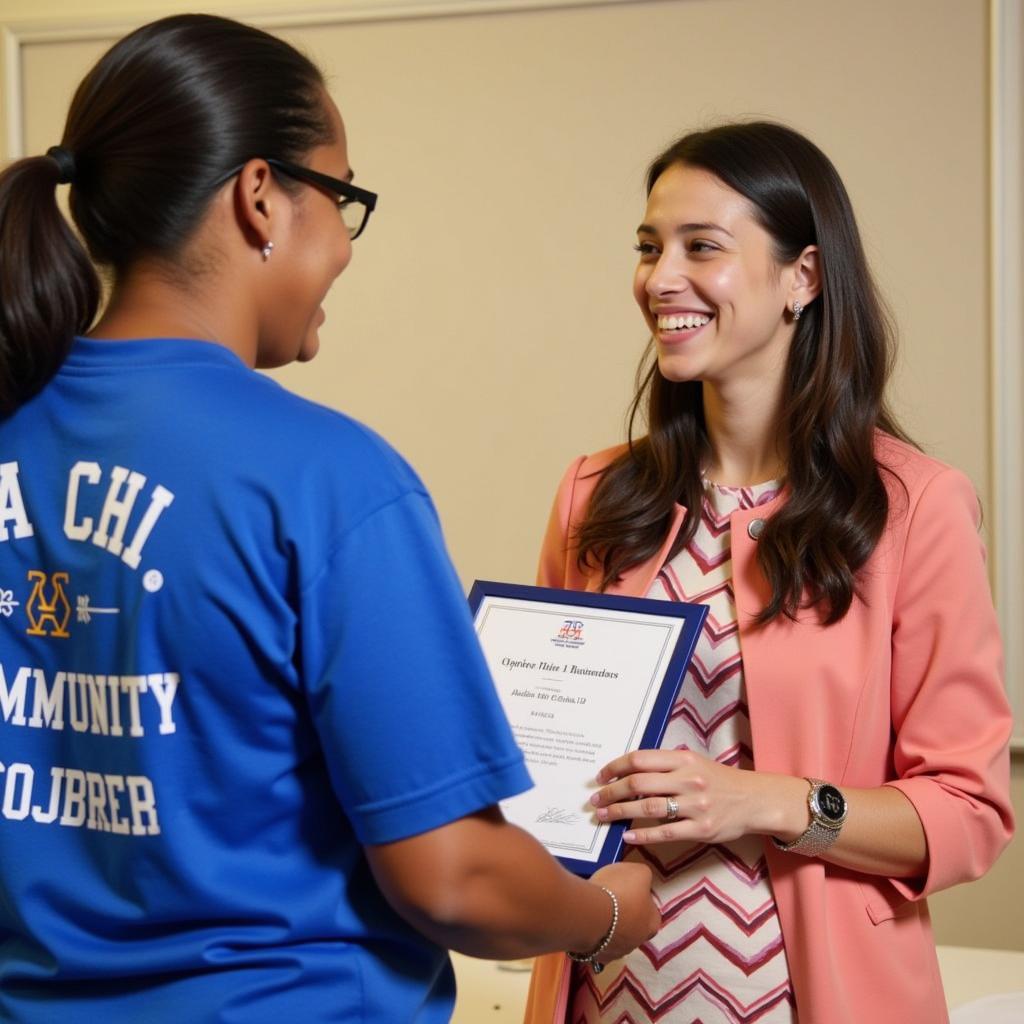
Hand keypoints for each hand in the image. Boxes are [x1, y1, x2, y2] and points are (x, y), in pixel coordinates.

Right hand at [587, 861, 659, 962]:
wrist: (591, 915)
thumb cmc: (621, 892)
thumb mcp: (639, 872)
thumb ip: (644, 877)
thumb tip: (642, 880)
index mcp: (652, 924)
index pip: (650, 910)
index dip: (640, 898)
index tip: (628, 889)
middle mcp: (637, 942)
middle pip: (633, 925)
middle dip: (623, 913)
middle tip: (611, 897)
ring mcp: (615, 952)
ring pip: (613, 935)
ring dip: (607, 924)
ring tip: (595, 907)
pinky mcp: (595, 956)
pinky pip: (595, 941)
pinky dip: (591, 931)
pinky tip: (585, 918)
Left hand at [589, 748, 803, 846]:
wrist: (754, 800)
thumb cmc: (718, 780)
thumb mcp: (694, 762)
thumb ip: (665, 764)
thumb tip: (628, 770)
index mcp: (683, 759)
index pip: (640, 759)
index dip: (615, 767)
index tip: (600, 776)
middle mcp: (688, 780)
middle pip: (639, 783)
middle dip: (611, 792)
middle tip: (595, 800)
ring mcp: (695, 806)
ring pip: (648, 808)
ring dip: (621, 812)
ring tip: (604, 816)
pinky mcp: (702, 829)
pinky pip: (666, 832)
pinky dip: (643, 834)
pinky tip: (628, 836)